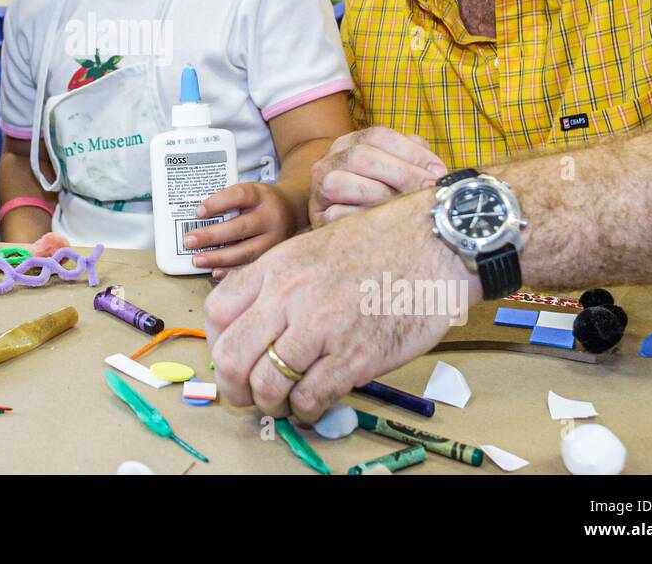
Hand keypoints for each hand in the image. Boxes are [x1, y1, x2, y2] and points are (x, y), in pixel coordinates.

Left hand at [183, 182, 295, 272]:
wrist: (293, 209)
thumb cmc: (261, 202)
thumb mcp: (250, 192)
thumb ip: (228, 202)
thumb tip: (195, 219)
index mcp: (261, 195)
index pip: (239, 196)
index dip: (218, 203)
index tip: (198, 212)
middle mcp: (271, 217)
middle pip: (240, 227)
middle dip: (212, 236)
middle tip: (189, 241)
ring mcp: (275, 238)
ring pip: (246, 251)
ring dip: (219, 258)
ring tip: (197, 260)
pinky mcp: (274, 256)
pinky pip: (251, 265)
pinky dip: (232, 270)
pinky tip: (215, 271)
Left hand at [205, 189, 478, 422]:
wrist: (436, 241)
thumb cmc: (381, 242)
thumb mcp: (313, 247)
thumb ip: (282, 282)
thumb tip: (260, 325)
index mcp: (277, 267)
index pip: (217, 312)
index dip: (215, 344)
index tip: (229, 357)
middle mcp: (290, 296)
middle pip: (230, 356)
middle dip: (233, 387)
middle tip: (246, 395)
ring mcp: (321, 327)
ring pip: (266, 385)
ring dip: (269, 404)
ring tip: (282, 403)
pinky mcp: (355, 355)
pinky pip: (310, 397)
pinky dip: (306, 410)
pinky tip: (313, 404)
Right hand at [309, 127, 446, 226]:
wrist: (347, 228)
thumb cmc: (380, 194)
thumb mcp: (395, 169)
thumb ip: (413, 158)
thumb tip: (435, 169)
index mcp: (349, 143)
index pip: (378, 136)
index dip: (411, 152)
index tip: (438, 171)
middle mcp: (329, 161)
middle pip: (360, 156)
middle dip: (401, 173)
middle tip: (428, 190)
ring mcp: (319, 189)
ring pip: (339, 183)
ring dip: (379, 195)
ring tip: (406, 206)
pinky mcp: (318, 217)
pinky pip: (335, 215)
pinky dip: (362, 218)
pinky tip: (385, 223)